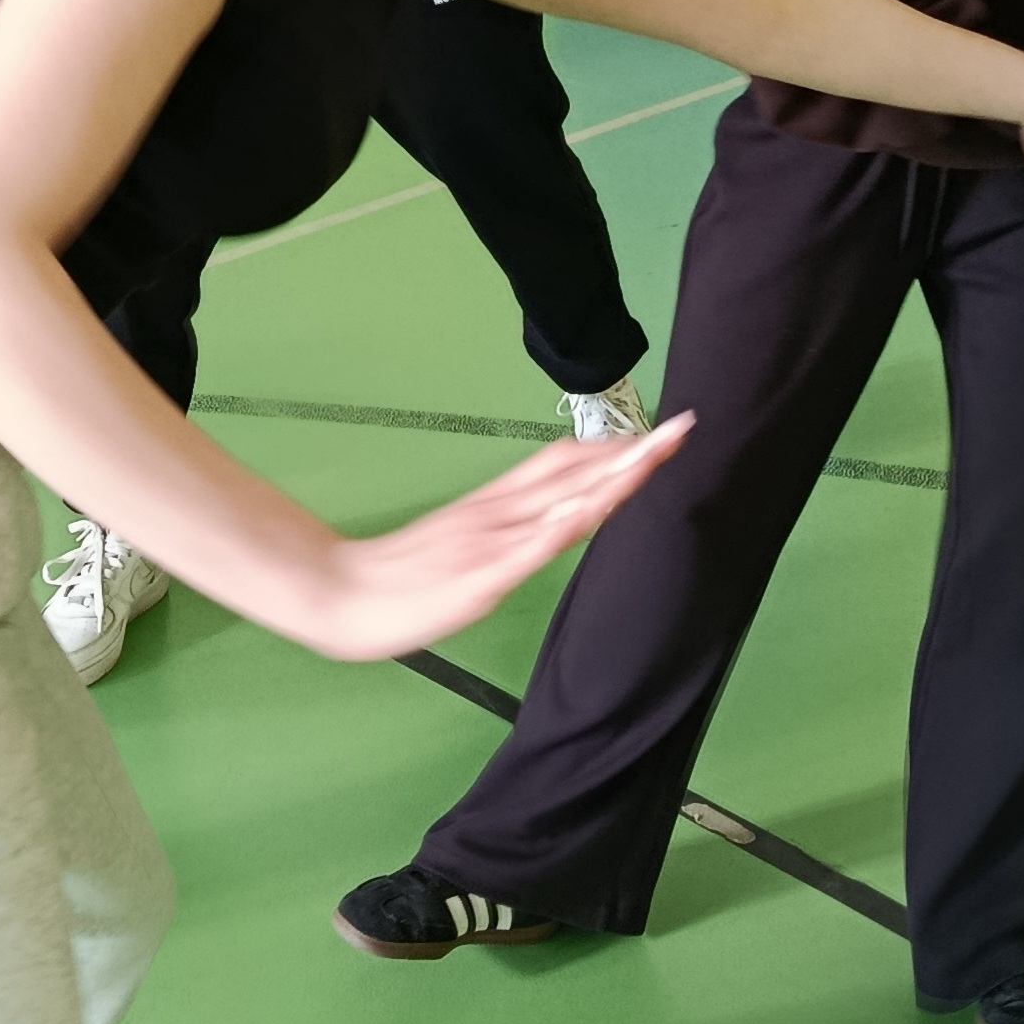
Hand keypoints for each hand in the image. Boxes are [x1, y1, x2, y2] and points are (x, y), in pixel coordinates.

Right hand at [286, 418, 692, 662]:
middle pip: (575, 474)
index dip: (615, 450)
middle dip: (632, 455)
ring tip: (654, 454)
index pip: (565, 467)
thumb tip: (556, 516)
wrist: (340, 596)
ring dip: (609, 479)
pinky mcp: (477, 578)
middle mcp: (499, 514)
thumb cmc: (401, 578)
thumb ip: (505, 531)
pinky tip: (586, 510)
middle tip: (683, 428)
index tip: (661, 433)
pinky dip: (557, 528)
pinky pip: (524, 551)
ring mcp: (489, 542)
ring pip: (560, 503)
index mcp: (496, 506)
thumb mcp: (463, 546)